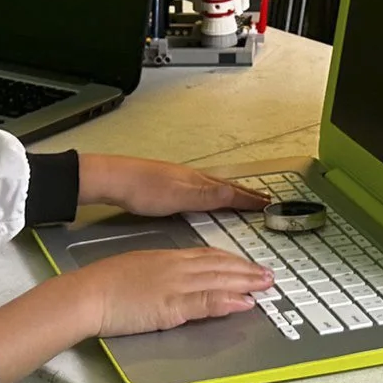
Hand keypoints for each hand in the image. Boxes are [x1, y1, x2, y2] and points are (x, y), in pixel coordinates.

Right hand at [76, 248, 272, 338]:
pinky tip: (245, 303)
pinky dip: (228, 301)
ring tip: (266, 284)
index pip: (207, 256)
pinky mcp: (172, 306)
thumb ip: (159, 273)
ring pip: (219, 280)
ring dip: (246, 282)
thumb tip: (172, 280)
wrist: (87, 293)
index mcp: (167, 258)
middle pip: (219, 265)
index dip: (231, 260)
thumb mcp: (136, 270)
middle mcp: (176, 268)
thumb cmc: (103, 285)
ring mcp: (176, 286)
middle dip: (246, 269)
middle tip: (269, 274)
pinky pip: (206, 301)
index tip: (247, 264)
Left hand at [78, 153, 265, 218]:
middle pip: (226, 186)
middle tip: (263, 199)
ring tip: (243, 197)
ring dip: (232, 193)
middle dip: (246, 194)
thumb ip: (206, 196)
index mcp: (198, 182)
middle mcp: (193, 178)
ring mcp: (182, 180)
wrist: (115, 179)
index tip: (267, 204)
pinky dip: (215, 194)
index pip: (231, 192)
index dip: (249, 199)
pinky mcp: (171, 185)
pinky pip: (202, 189)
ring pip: (214, 186)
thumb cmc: (143, 189)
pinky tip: (208, 197)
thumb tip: (233, 193)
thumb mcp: (178, 197)